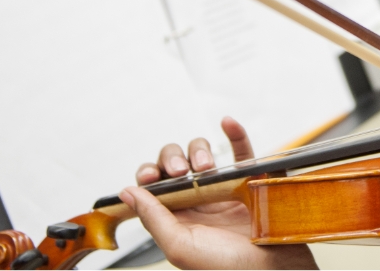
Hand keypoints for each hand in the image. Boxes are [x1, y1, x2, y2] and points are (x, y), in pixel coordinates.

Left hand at [120, 117, 316, 268]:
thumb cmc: (229, 268)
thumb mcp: (181, 247)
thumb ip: (153, 219)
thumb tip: (127, 192)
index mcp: (178, 218)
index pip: (154, 187)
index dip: (149, 175)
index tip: (150, 177)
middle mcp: (199, 201)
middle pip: (176, 165)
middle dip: (173, 160)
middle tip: (182, 171)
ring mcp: (225, 189)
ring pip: (204, 154)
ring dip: (200, 150)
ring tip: (206, 165)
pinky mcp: (252, 181)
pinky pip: (243, 151)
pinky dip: (235, 133)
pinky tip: (227, 123)